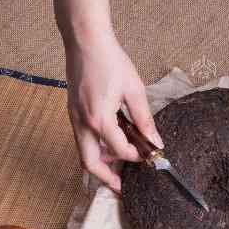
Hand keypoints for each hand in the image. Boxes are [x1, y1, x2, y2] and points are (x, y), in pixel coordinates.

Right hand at [65, 38, 162, 191]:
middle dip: (107, 179)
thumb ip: (144, 120)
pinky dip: (95, 148)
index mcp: (99, 119)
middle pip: (90, 163)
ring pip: (83, 152)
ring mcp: (74, 118)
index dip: (136, 157)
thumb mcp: (134, 90)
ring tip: (121, 165)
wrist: (86, 41)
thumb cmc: (110, 61)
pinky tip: (112, 144)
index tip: (149, 157)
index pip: (119, 150)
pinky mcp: (73, 113)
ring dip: (101, 163)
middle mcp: (82, 123)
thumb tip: (155, 141)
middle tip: (123, 187)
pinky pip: (82, 139)